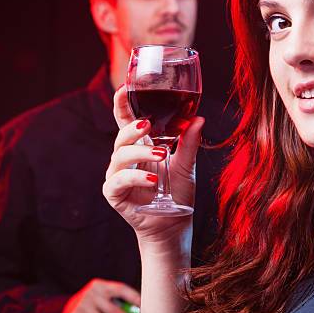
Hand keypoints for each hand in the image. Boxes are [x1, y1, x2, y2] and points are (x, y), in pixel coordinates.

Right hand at [59, 279, 140, 312]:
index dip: (134, 298)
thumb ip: (119, 304)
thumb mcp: (104, 299)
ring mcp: (82, 307)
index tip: (145, 310)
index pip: (121, 289)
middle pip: (115, 311)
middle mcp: (92, 294)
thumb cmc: (94, 306)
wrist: (66, 312)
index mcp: (102, 286)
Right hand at [103, 86, 203, 243]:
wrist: (174, 224)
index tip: (124, 88)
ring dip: (141, 152)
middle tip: (149, 125)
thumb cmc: (177, 193)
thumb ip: (189, 143)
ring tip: (162, 154)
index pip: (126, 120)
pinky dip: (136, 177)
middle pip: (121, 135)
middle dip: (132, 127)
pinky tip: (153, 181)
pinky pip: (119, 180)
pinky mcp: (114, 193)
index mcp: (141, 145)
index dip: (122, 104)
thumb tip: (199, 118)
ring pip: (120, 155)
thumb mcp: (186, 165)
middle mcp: (126, 158)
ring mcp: (118, 175)